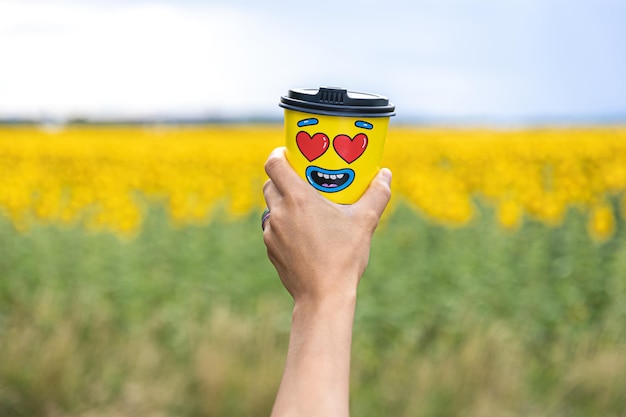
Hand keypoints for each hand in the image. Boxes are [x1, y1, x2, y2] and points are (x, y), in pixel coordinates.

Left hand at [262, 147, 391, 303]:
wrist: (323, 296)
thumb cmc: (343, 257)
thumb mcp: (365, 222)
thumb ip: (377, 194)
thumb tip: (386, 174)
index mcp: (298, 198)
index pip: (273, 164)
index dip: (279, 154)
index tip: (290, 153)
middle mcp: (279, 212)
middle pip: (270, 184)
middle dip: (283, 179)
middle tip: (303, 180)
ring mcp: (271, 233)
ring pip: (271, 208)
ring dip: (283, 203)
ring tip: (304, 208)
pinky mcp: (271, 250)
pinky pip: (272, 229)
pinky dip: (283, 226)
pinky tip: (303, 234)